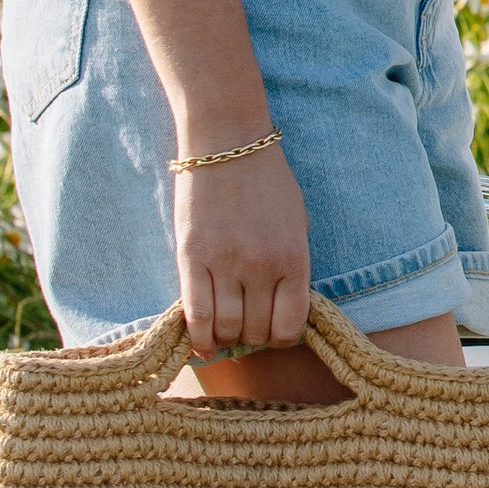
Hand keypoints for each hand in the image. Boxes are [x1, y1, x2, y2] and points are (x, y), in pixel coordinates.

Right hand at [174, 141, 312, 358]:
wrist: (228, 144)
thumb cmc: (267, 182)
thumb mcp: (297, 223)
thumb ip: (292, 266)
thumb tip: (282, 311)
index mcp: (294, 258)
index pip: (291, 325)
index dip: (283, 338)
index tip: (275, 333)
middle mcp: (261, 267)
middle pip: (257, 331)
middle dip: (254, 337)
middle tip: (248, 327)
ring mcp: (225, 264)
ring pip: (227, 329)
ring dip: (228, 338)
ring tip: (227, 330)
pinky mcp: (191, 259)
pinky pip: (196, 314)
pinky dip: (199, 337)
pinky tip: (203, 343)